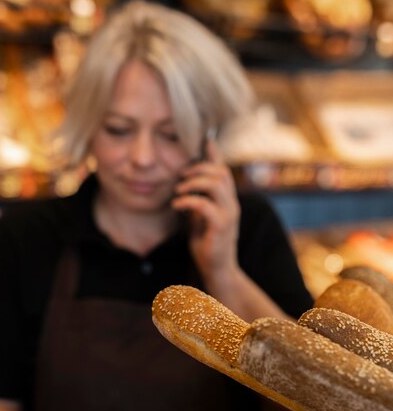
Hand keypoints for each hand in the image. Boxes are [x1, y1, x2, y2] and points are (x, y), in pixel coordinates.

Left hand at [172, 139, 239, 279]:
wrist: (217, 270)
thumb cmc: (207, 243)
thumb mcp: (200, 217)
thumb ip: (198, 199)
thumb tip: (186, 183)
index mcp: (228, 200)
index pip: (224, 170)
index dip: (215, 154)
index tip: (205, 140)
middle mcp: (232, 204)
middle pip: (220, 172)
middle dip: (198, 168)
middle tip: (180, 175)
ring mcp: (229, 214)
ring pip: (215, 184)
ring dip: (193, 182)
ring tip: (178, 190)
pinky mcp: (221, 226)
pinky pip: (204, 204)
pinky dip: (187, 200)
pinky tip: (176, 205)